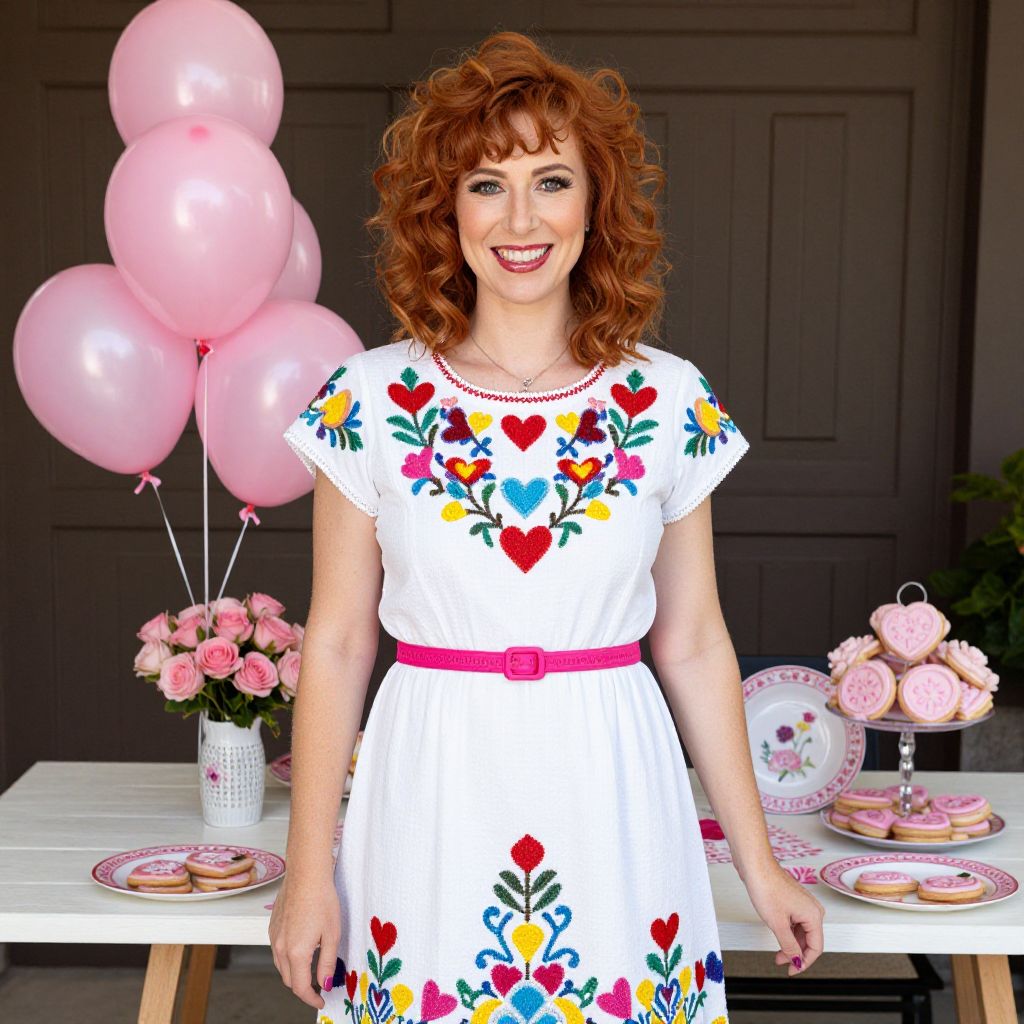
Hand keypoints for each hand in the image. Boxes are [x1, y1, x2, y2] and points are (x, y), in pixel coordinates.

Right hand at [268, 870, 340, 1008]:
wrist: (306, 873)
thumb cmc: (322, 899)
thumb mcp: (332, 934)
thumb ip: (327, 963)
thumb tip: (324, 984)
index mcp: (296, 953)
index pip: (299, 987)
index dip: (311, 998)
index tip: (321, 1000)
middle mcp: (280, 947)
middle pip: (288, 979)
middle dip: (302, 987)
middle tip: (318, 986)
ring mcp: (274, 936)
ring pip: (281, 966)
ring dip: (294, 973)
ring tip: (311, 969)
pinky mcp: (272, 926)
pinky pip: (277, 950)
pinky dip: (288, 958)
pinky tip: (301, 948)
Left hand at [742, 863, 824, 974]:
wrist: (755, 865)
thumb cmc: (766, 886)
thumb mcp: (777, 923)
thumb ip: (789, 946)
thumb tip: (797, 961)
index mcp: (814, 915)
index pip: (816, 948)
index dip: (804, 963)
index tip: (792, 971)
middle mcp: (812, 908)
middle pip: (809, 940)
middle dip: (796, 953)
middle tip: (781, 961)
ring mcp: (803, 903)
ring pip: (802, 932)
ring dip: (791, 944)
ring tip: (777, 952)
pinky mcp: (793, 900)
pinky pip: (795, 922)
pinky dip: (788, 932)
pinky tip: (778, 936)